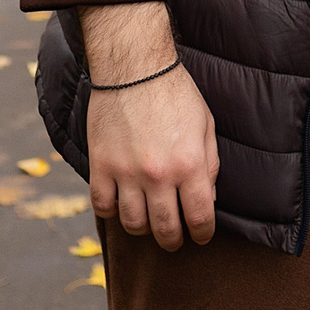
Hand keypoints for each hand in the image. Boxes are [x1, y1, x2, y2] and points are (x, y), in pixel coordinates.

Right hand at [81, 3, 218, 249]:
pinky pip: (103, 207)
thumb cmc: (176, 94)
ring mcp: (126, 173)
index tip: (201, 237)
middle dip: (173, 240)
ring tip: (149, 222)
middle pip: (165, 228)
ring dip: (143, 228)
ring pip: (133, 223)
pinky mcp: (100, 166)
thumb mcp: (205, 126)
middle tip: (175, 240)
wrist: (134, 69)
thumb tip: (207, 198)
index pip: (200, 217)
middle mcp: (158, 175)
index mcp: (190, 164)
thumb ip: (209, 165)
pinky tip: (121, 205)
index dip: (202, 234)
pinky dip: (112, 212)